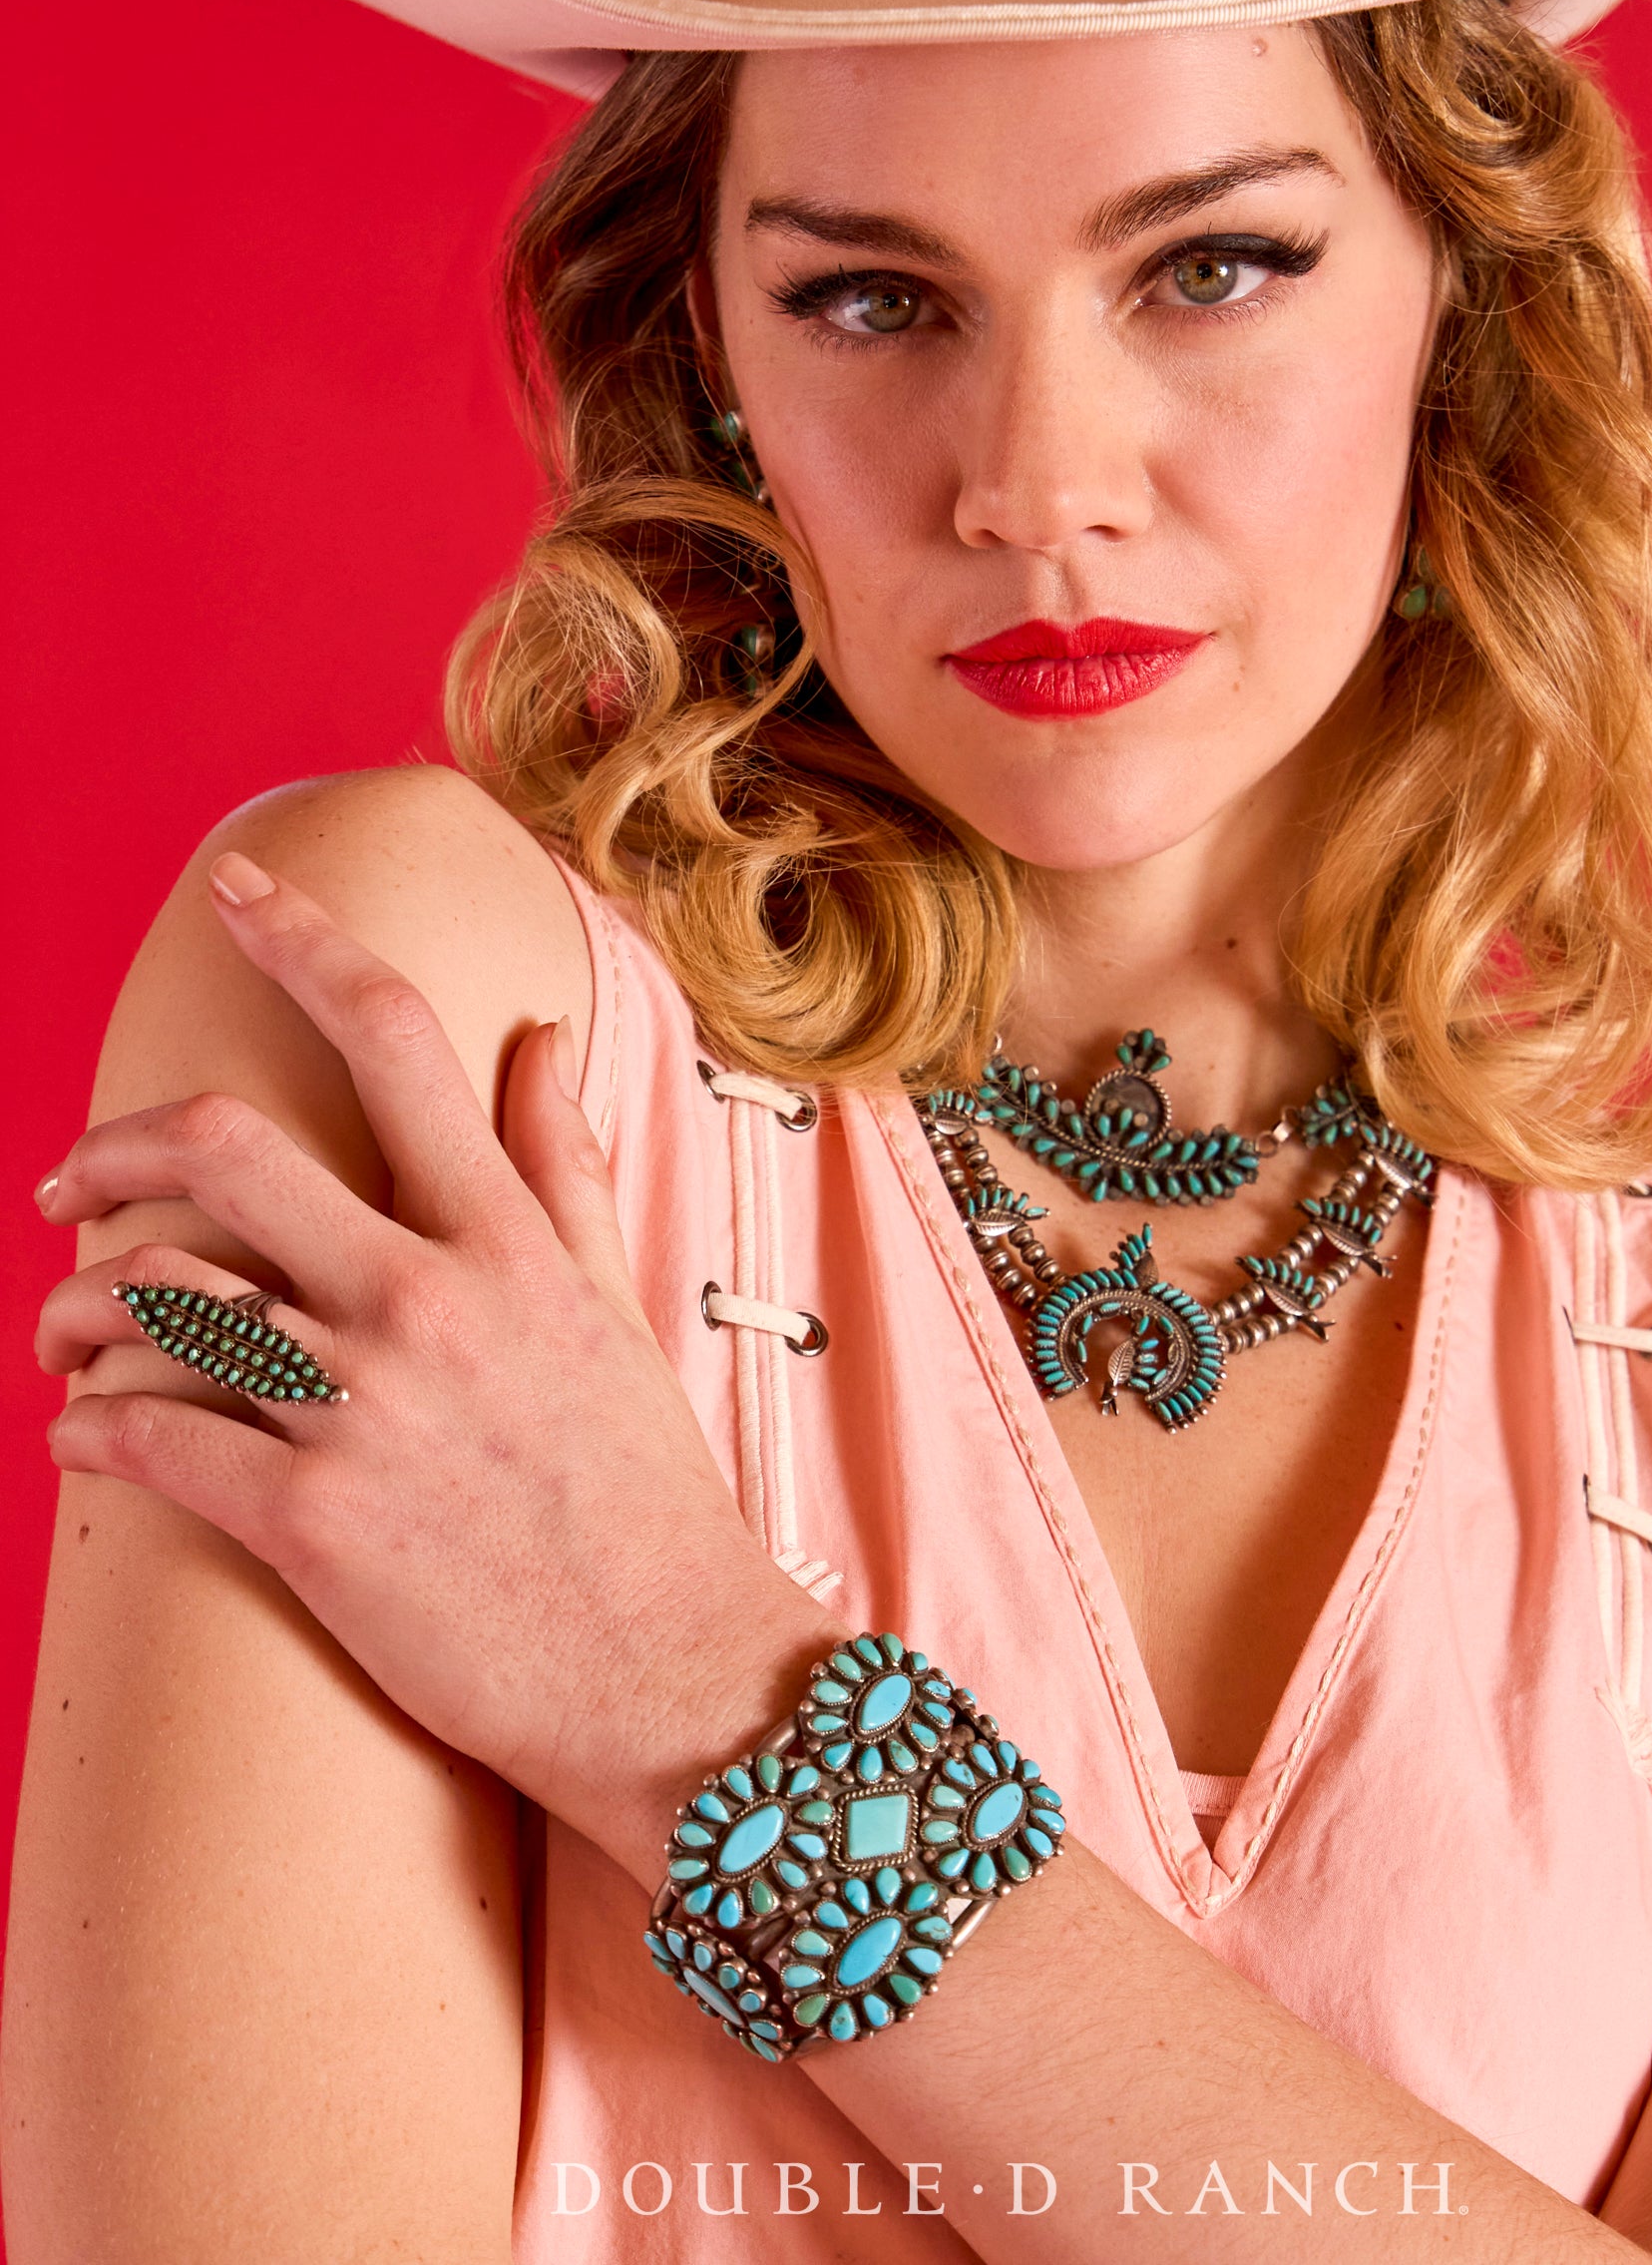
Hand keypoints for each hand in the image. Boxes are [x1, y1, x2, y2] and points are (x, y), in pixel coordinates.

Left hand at [33, 850, 845, 1880]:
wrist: (672, 1677)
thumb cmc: (642, 1495)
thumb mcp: (613, 1307)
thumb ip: (559, 1167)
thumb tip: (540, 1038)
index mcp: (503, 1236)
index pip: (397, 1035)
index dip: (305, 938)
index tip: (237, 888)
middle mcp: (426, 1298)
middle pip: (227, 1148)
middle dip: (114, 1145)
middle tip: (68, 1178)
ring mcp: (364, 1408)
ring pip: (160, 1296)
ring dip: (80, 1306)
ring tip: (65, 1332)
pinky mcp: (311, 1524)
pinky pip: (150, 1440)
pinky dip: (88, 1425)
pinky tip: (79, 1431)